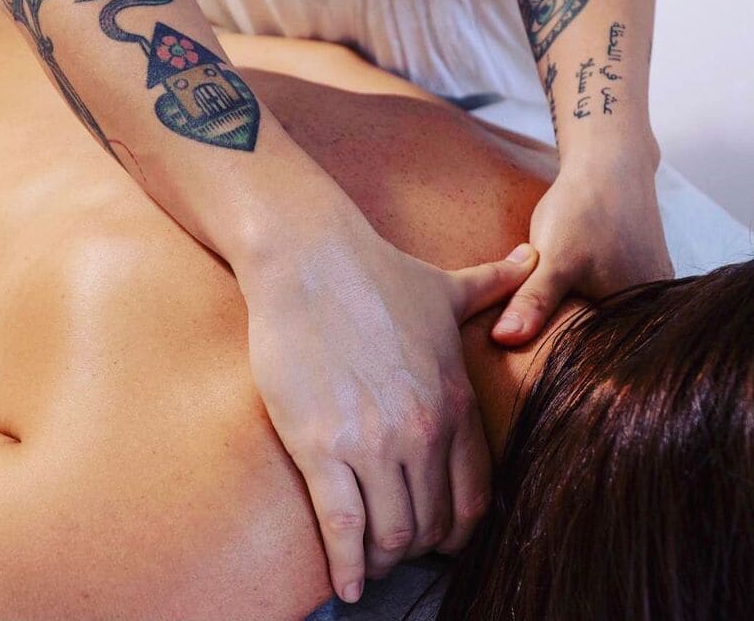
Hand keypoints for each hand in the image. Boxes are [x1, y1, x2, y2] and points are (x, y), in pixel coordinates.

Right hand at [239, 216, 536, 602]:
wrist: (310, 260)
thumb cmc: (376, 273)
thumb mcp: (445, 286)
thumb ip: (495, 284)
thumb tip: (531, 257)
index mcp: (454, 401)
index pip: (474, 497)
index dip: (461, 531)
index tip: (445, 540)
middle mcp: (422, 430)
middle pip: (432, 523)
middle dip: (420, 548)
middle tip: (401, 551)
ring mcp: (371, 442)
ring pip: (390, 533)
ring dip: (383, 560)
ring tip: (371, 564)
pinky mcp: (320, 447)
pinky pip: (341, 527)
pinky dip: (345, 566)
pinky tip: (344, 585)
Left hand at [493, 154, 672, 345]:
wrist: (608, 163)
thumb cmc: (582, 209)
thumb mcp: (553, 259)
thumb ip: (533, 301)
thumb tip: (504, 340)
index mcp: (634, 315)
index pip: (590, 355)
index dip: (555, 356)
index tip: (521, 351)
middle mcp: (651, 308)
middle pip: (595, 338)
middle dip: (562, 337)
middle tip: (523, 335)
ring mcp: (649, 291)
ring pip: (598, 317)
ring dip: (571, 315)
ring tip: (545, 307)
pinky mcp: (640, 274)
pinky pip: (605, 299)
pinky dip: (582, 296)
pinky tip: (567, 284)